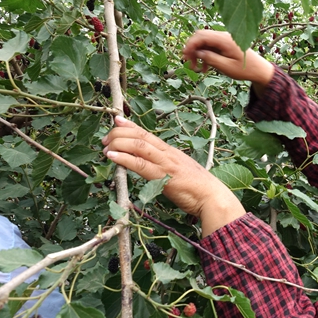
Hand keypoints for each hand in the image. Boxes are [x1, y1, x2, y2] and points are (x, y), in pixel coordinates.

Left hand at [102, 116, 244, 235]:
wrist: (213, 197)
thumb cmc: (198, 189)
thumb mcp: (181, 172)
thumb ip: (167, 167)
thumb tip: (153, 167)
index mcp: (172, 152)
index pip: (148, 135)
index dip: (132, 126)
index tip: (117, 120)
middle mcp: (168, 154)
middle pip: (141, 137)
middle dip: (120, 133)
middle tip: (105, 138)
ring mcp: (166, 164)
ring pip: (139, 147)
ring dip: (119, 143)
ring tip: (105, 146)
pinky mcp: (164, 177)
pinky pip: (141, 165)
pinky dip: (124, 159)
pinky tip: (113, 156)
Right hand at [181, 30, 273, 91]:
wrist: (260, 70)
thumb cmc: (245, 70)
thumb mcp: (226, 67)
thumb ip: (211, 59)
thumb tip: (197, 53)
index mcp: (224, 39)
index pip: (201, 36)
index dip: (190, 45)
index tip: (184, 56)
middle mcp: (223, 36)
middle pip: (201, 36)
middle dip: (192, 48)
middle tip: (187, 62)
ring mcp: (224, 39)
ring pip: (204, 42)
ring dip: (198, 53)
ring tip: (195, 68)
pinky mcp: (225, 44)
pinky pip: (211, 47)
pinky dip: (205, 55)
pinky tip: (205, 68)